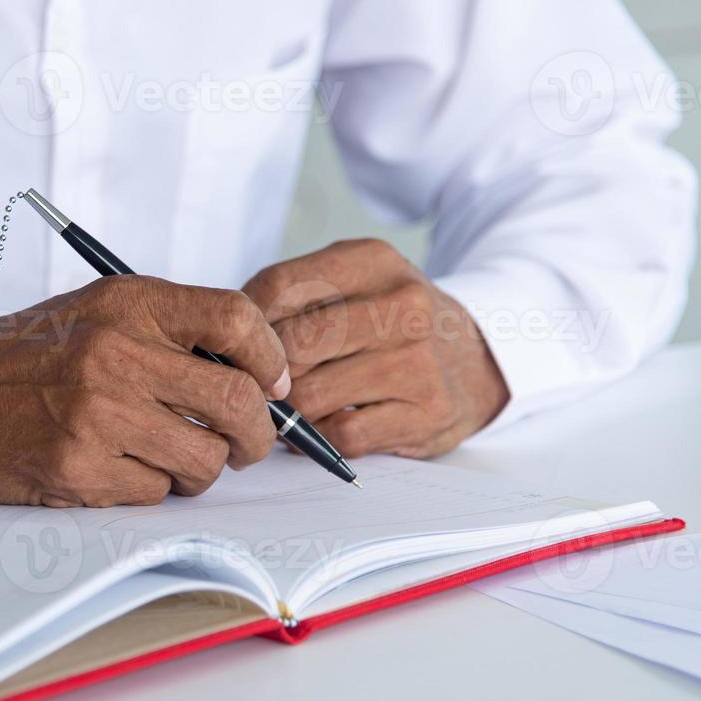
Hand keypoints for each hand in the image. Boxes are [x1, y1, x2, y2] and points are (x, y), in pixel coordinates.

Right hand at [0, 276, 291, 506]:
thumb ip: (172, 331)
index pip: (234, 318)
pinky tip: (123, 468)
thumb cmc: (40, 360)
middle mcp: (114, 354)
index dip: (271, 356)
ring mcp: (97, 414)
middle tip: (249, 443)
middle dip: (258, 433)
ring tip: (174, 457)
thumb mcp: (102, 315)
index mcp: (127, 305)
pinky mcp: (81, 468)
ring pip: (205, 458)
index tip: (275, 383)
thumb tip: (258, 372)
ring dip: (202, 468)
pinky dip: (152, 488)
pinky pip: (157, 492)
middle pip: (236, 399)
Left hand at [242, 239, 508, 458]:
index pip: (278, 287)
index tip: (239, 342)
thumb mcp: (353, 282)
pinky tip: (323, 424)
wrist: (478, 357)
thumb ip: (292, 295)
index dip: (246, 323)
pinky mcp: (426, 414)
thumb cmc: (393, 321)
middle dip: (263, 372)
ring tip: (287, 406)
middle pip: (291, 346)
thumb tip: (223, 335)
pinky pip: (341, 435)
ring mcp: (418, 362)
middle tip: (258, 383)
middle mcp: (403, 306)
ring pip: (310, 396)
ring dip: (288, 410)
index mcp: (373, 262)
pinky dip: (319, 438)